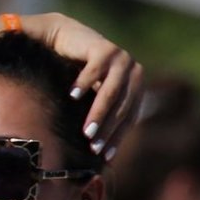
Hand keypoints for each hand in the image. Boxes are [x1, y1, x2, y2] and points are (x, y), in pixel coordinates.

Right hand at [28, 14, 144, 158]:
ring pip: (111, 91)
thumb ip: (100, 117)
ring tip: (86, 131)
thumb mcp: (92, 97)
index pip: (129, 116)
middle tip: (92, 146)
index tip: (104, 156)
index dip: (117, 137)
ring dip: (98, 113)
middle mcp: (133, 71)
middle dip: (107, 129)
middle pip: (122, 106)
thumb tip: (104, 160)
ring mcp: (121, 57)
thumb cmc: (76, 73)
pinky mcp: (104, 47)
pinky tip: (71, 96)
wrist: (64, 39)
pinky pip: (94, 70)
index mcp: (135, 85)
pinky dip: (84, 84)